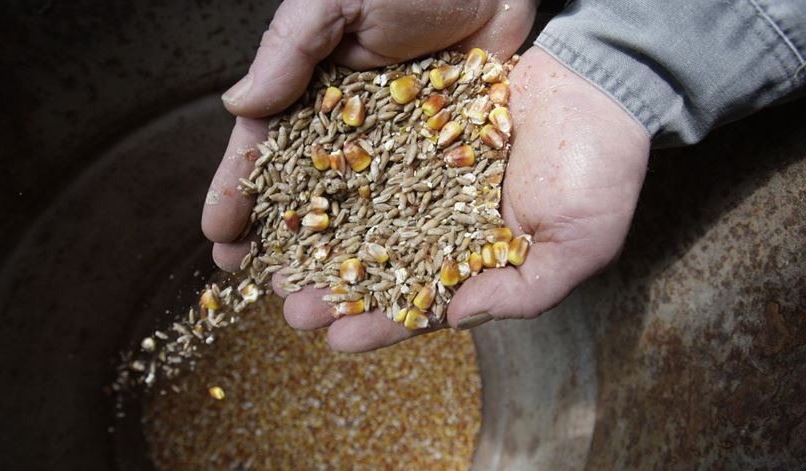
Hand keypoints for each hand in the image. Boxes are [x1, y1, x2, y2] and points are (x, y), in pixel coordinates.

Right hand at [202, 0, 541, 347]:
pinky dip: (401, 252)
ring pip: (361, 217)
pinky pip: (419, 214)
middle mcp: (352, 129)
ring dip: (338, 264)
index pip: (266, 150)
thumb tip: (239, 106)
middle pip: (310, 197)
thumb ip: (288, 48)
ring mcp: (400, 151)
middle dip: (285, 245)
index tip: (218, 239)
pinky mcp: (447, 163)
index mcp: (313, 91)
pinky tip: (385, 287)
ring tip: (318, 307)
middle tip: (268, 288)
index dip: (238, 193)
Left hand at [286, 47, 648, 351]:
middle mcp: (448, 226)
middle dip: (339, 291)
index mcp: (481, 262)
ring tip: (281, 262)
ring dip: (327, 241)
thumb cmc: (602, 170)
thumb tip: (457, 319)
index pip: (425, 305)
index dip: (382, 326)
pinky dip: (341, 177)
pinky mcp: (421, 136)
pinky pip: (375, 160)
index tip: (337, 341)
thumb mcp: (579, 245)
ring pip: (368, 218)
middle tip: (291, 309)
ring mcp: (432, 181)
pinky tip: (305, 193)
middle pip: (383, 266)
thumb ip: (522, 290)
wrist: (601, 83)